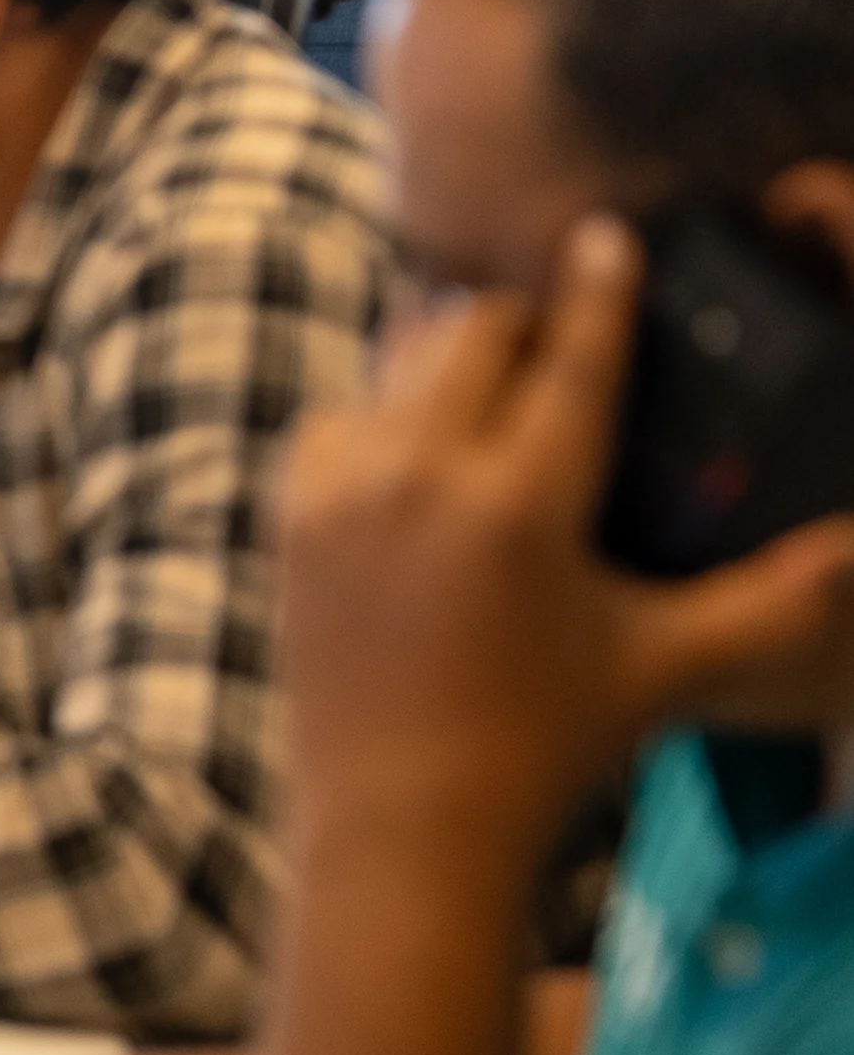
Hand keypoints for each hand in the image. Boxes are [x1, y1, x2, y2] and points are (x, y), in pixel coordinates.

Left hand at [274, 216, 853, 855]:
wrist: (398, 821)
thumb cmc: (544, 745)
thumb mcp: (665, 667)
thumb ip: (768, 604)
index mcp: (519, 504)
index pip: (572, 362)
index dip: (597, 289)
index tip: (605, 233)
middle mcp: (420, 475)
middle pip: (470, 334)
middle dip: (518, 316)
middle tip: (554, 325)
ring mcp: (341, 488)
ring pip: (395, 363)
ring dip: (444, 354)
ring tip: (490, 369)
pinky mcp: (288, 510)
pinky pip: (336, 414)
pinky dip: (379, 409)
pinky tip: (415, 433)